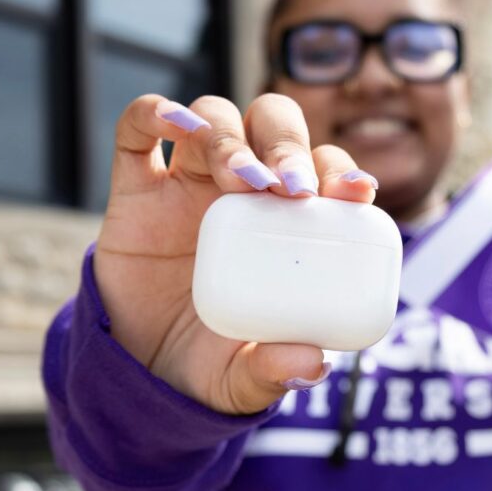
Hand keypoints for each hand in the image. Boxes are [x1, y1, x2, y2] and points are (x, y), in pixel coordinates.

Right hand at [94, 93, 377, 414]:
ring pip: (216, 119)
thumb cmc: (209, 362)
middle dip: (288, 145)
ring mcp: (188, 184)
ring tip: (243, 180)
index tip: (355, 193)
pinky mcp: (136, 191)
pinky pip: (138, 132)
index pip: (322, 173)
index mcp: (284, 226)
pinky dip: (155, 113)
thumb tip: (312, 364)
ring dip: (232, 138)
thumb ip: (274, 372)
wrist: (139, 370)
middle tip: (292, 187)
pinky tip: (174, 122)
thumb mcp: (244, 378)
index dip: (340, 171)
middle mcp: (242, 193)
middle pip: (273, 129)